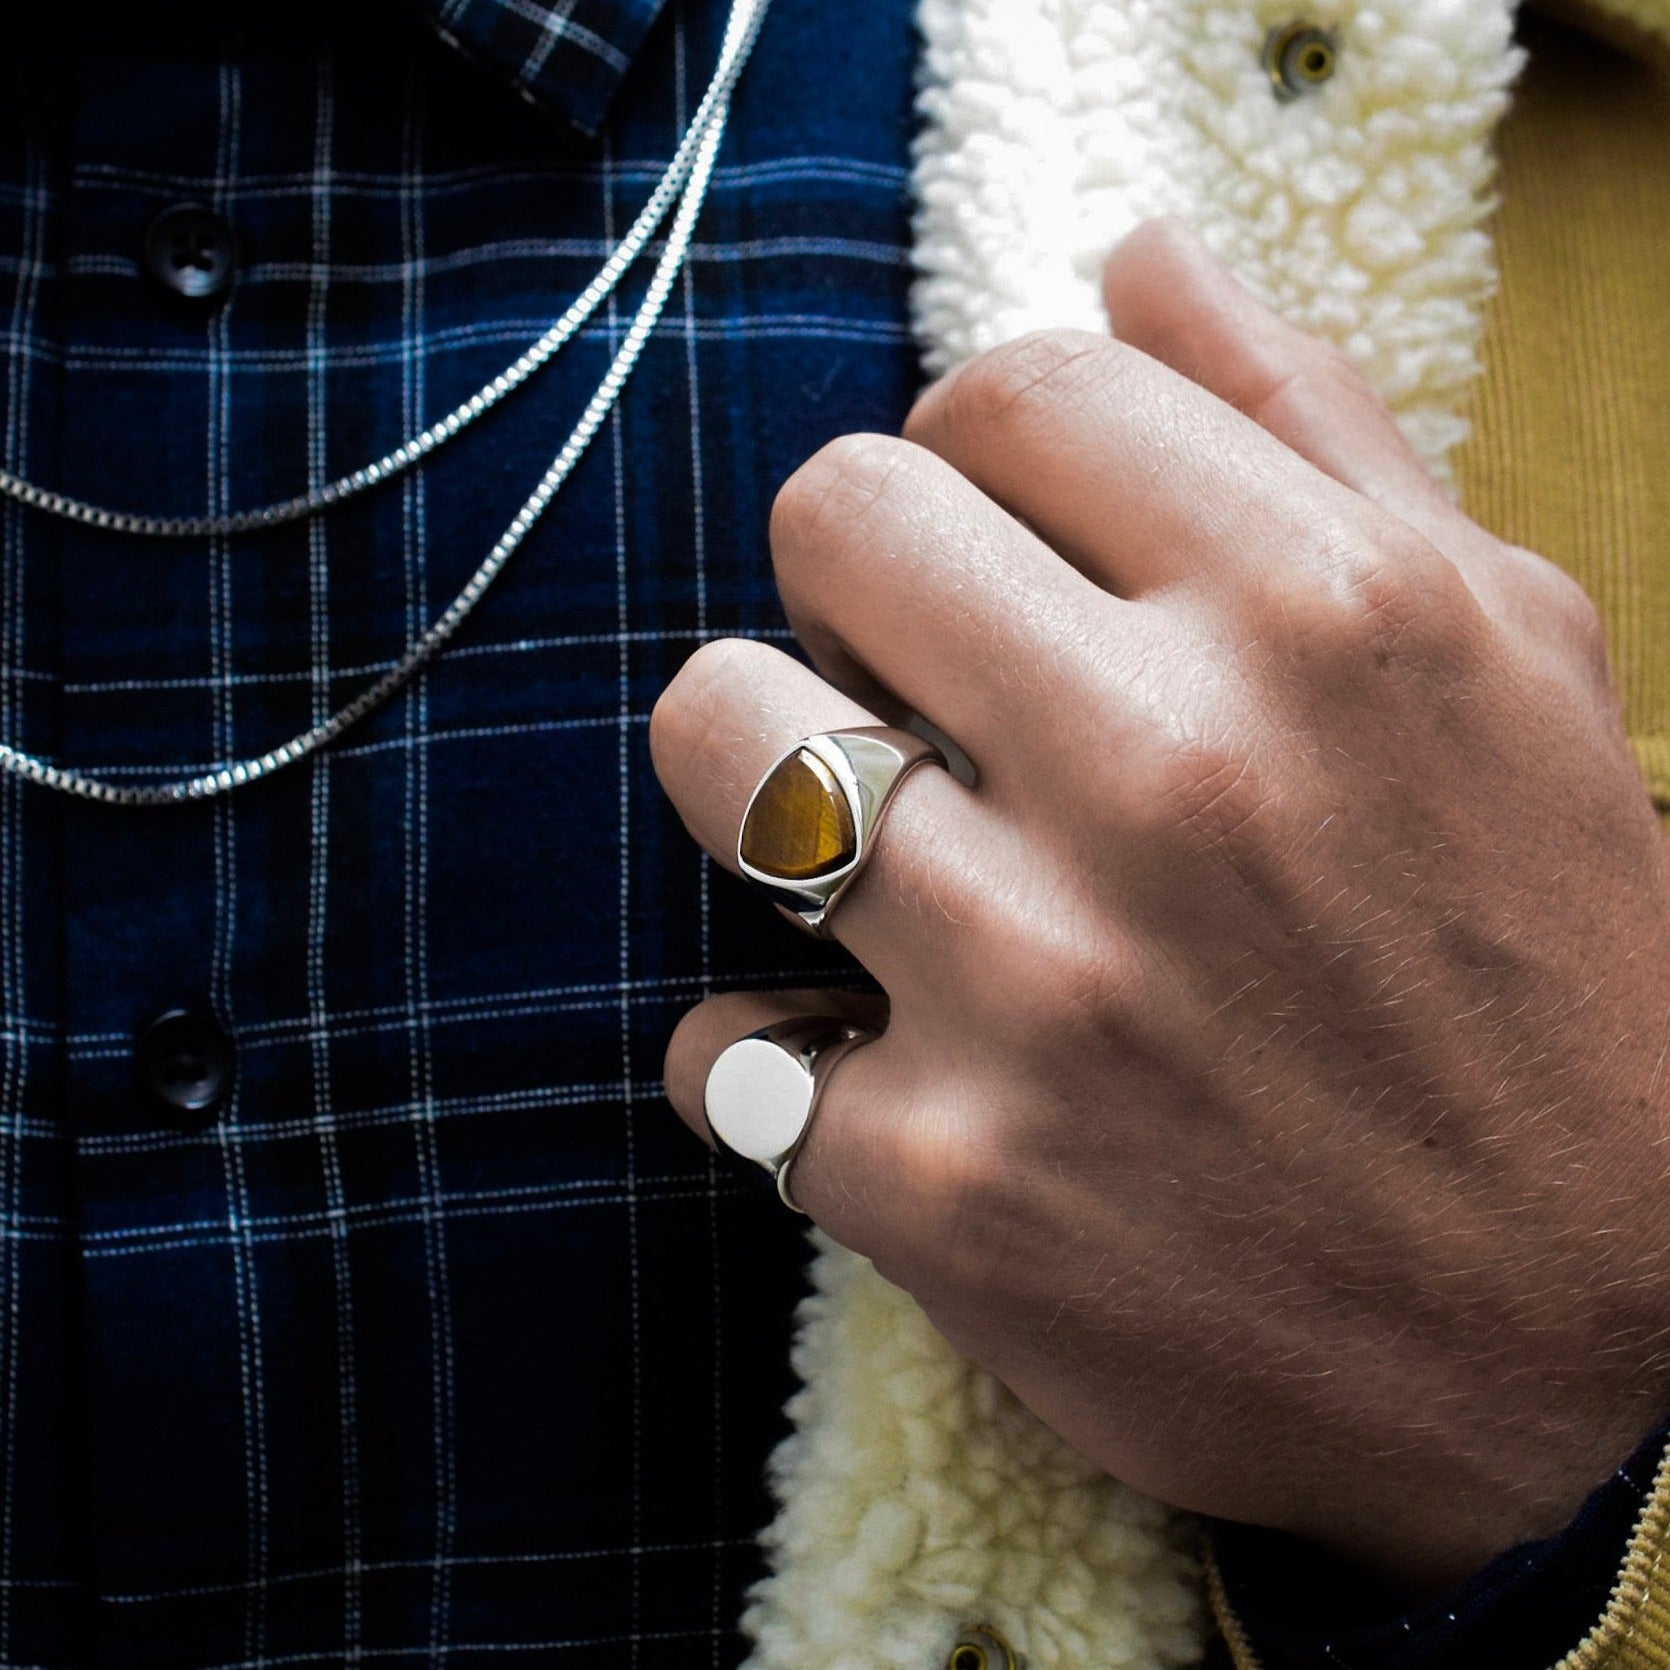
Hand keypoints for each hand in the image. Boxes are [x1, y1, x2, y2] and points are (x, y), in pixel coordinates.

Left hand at [648, 218, 1669, 1592]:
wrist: (1602, 1350)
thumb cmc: (1558, 982)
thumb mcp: (1506, 661)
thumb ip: (1315, 428)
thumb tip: (1133, 256)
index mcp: (1326, 615)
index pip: (998, 390)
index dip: (977, 460)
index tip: (1008, 549)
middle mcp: (1176, 776)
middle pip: (831, 516)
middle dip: (858, 584)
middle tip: (922, 683)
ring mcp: (1043, 990)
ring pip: (718, 740)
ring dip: (761, 775)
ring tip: (860, 846)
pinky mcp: (947, 1185)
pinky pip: (723, 1048)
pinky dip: (774, 1050)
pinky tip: (880, 1066)